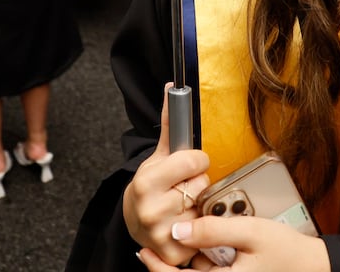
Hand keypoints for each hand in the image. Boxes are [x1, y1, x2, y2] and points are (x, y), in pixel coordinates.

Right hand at [123, 86, 211, 266]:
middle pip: (202, 184)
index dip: (196, 161)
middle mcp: (151, 209)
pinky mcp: (173, 253)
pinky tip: (187, 225)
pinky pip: (205, 234)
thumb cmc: (150, 186)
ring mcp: (162, 233)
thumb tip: (173, 86)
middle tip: (183, 188)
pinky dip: (201, 230)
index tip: (188, 166)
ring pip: (205, 208)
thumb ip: (170, 124)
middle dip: (197, 184)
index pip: (195, 161)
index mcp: (147, 181)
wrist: (134, 221)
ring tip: (184, 206)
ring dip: (200, 207)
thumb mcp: (158, 155)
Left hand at [138, 215, 330, 271]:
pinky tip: (211, 252)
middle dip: (174, 265)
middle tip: (159, 247)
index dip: (157, 268)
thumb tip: (178, 230)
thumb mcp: (250, 232)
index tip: (144, 251)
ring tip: (196, 245)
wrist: (313, 267)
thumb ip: (213, 230)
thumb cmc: (286, 250)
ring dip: (191, 265)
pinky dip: (204, 267)